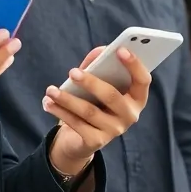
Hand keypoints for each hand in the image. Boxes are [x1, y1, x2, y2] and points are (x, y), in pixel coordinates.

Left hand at [42, 47, 150, 173]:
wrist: (82, 137)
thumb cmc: (95, 102)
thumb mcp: (98, 83)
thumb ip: (100, 65)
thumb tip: (100, 51)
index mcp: (136, 98)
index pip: (143, 80)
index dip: (135, 65)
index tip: (120, 49)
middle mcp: (130, 115)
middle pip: (112, 96)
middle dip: (91, 83)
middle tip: (72, 72)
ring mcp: (114, 130)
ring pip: (89, 111)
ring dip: (67, 99)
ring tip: (51, 90)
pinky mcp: (96, 142)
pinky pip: (77, 124)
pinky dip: (60, 112)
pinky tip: (48, 103)